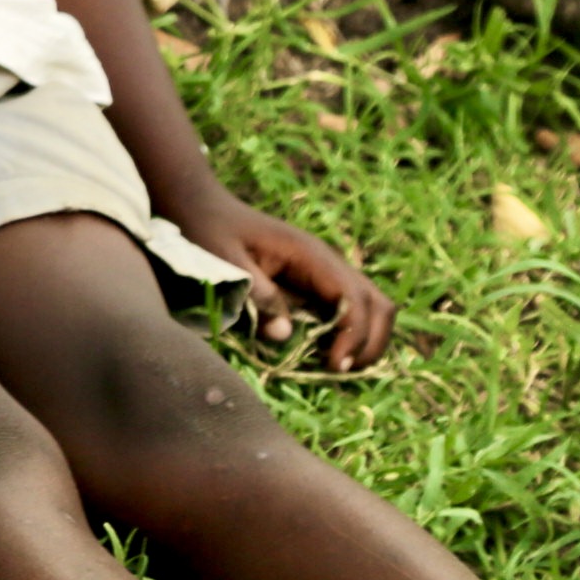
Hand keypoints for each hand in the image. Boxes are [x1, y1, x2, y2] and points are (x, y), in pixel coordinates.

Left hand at [169, 182, 393, 370]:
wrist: (202, 208)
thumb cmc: (210, 231)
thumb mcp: (224, 261)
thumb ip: (255, 294)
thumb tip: (283, 334)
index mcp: (310, 255)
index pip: (354, 297)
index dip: (353, 334)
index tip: (335, 365)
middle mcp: (328, 262)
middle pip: (377, 304)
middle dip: (370, 342)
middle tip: (341, 371)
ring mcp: (326, 273)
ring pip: (372, 308)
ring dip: (365, 340)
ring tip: (337, 366)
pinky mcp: (317, 284)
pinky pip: (350, 310)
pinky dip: (349, 335)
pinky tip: (323, 352)